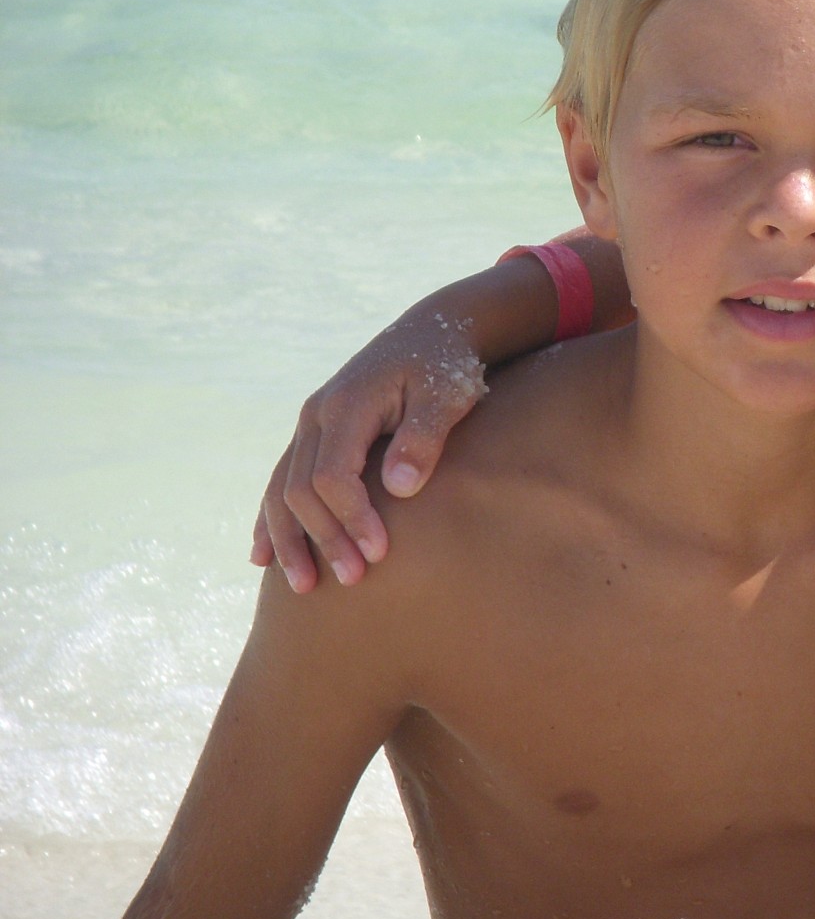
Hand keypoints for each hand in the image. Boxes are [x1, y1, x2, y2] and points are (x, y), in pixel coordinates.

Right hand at [250, 314, 486, 590]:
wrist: (435, 331)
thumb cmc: (448, 366)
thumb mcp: (448, 395)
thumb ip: (425, 437)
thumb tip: (400, 488)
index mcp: (347, 405)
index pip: (331, 476)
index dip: (351, 518)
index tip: (380, 553)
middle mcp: (317, 414)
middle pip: (299, 489)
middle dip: (322, 538)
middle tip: (352, 580)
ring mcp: (310, 424)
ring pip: (280, 489)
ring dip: (289, 540)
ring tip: (302, 587)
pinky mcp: (316, 434)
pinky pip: (282, 481)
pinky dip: (271, 520)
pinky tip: (263, 555)